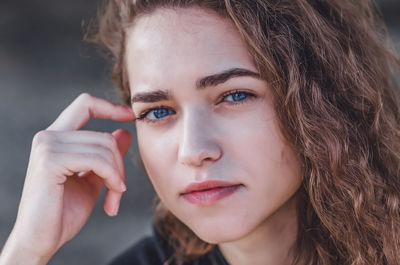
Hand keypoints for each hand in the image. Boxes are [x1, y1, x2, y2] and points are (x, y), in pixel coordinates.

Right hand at [0, 93, 134, 263]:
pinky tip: (112, 199)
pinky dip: (112, 178)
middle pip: (104, 135)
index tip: (130, 115)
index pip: (85, 104)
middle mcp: (48, 136)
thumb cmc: (63, 213)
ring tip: (114, 198)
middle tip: (119, 189)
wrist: (41, 240)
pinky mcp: (50, 161)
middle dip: (120, 164)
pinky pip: (97, 160)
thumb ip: (106, 156)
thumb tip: (124, 132)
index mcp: (57, 138)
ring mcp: (47, 146)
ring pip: (105, 147)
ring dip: (117, 176)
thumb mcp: (93, 179)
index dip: (110, 107)